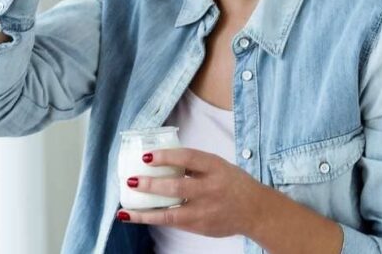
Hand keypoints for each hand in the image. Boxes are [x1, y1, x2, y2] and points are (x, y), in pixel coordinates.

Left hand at [117, 147, 264, 237]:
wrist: (255, 210)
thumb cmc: (232, 183)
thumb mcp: (218, 166)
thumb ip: (194, 164)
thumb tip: (162, 158)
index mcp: (215, 167)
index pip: (188, 158)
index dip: (166, 156)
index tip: (146, 155)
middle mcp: (210, 189)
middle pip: (177, 187)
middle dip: (152, 185)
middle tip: (132, 180)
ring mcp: (205, 210)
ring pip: (171, 212)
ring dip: (146, 212)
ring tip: (125, 209)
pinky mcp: (200, 226)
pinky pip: (173, 222)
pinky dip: (153, 219)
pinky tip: (137, 217)